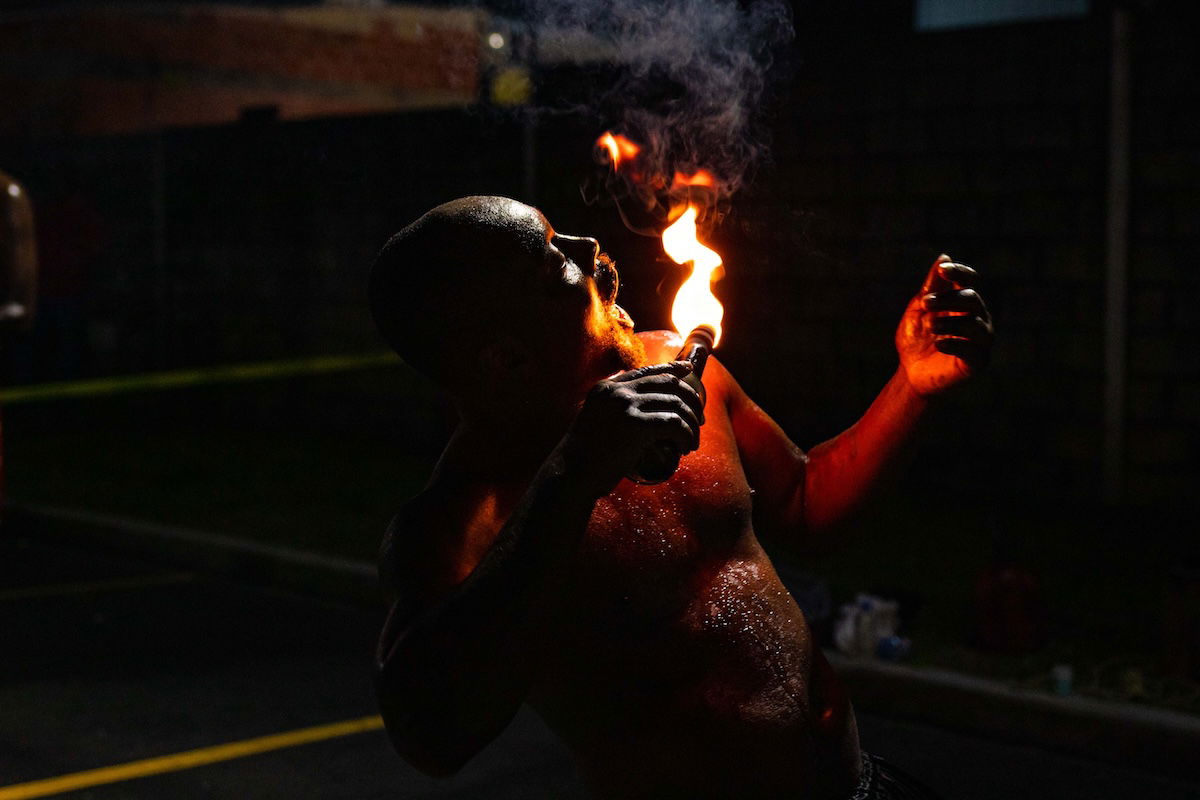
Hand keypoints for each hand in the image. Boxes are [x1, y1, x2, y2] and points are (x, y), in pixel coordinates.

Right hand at [561, 361, 703, 495]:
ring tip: (692, 442)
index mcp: (608, 387)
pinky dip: (686, 436)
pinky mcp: (635, 425)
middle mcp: (617, 391)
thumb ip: (619, 411)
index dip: (673, 368)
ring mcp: (625, 405)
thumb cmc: (586, 456)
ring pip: (676, 404)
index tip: (689, 370)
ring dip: (691, 424)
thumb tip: (652, 413)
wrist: (570, 474)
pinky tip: (684, 449)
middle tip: (698, 421)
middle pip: (669, 384)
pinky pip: (674, 423)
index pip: (648, 370)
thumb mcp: (599, 422)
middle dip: (691, 401)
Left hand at [896, 254, 992, 397]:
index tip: (943, 270)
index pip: (969, 280)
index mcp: (963, 302)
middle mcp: (977, 317)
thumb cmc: (916, 338)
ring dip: (950, 322)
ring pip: (974, 324)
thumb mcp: (919, 309)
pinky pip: (973, 350)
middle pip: (971, 299)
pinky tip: (939, 344)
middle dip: (948, 299)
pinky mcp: (977, 361)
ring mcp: (980, 340)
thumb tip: (944, 256)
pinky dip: (955, 344)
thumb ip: (931, 286)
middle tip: (925, 303)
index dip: (959, 272)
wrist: (910, 372)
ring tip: (929, 326)